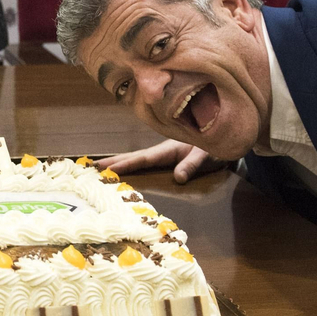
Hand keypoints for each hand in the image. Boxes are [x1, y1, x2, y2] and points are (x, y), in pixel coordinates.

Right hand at [97, 139, 225, 182]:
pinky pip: (144, 160)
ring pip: (137, 157)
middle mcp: (162, 150)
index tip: (109, 169)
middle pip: (134, 156)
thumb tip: (178, 178)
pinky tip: (123, 167)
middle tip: (92, 166)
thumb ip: (192, 164)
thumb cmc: (216, 147)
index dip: (126, 164)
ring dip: (119, 161)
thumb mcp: (206, 155)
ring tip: (100, 167)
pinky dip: (130, 163)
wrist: (224, 137)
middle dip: (114, 161)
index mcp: (168, 148)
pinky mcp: (166, 156)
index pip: (144, 158)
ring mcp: (163, 152)